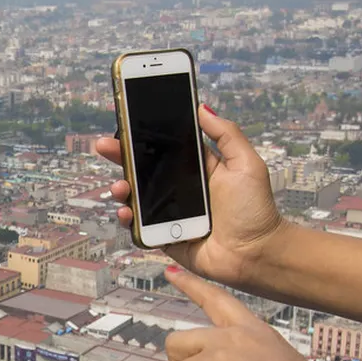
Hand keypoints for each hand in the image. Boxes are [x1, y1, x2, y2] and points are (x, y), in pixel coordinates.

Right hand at [96, 104, 288, 287]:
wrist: (256, 253)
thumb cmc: (255, 209)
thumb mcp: (246, 164)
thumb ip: (226, 134)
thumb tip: (202, 107)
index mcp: (196, 169)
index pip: (164, 148)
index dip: (144, 137)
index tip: (125, 124)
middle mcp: (179, 188)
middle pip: (143, 170)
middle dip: (121, 157)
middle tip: (104, 146)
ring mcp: (169, 213)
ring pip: (136, 197)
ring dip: (122, 189)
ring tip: (121, 187)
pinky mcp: (164, 236)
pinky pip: (139, 227)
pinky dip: (128, 220)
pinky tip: (126, 213)